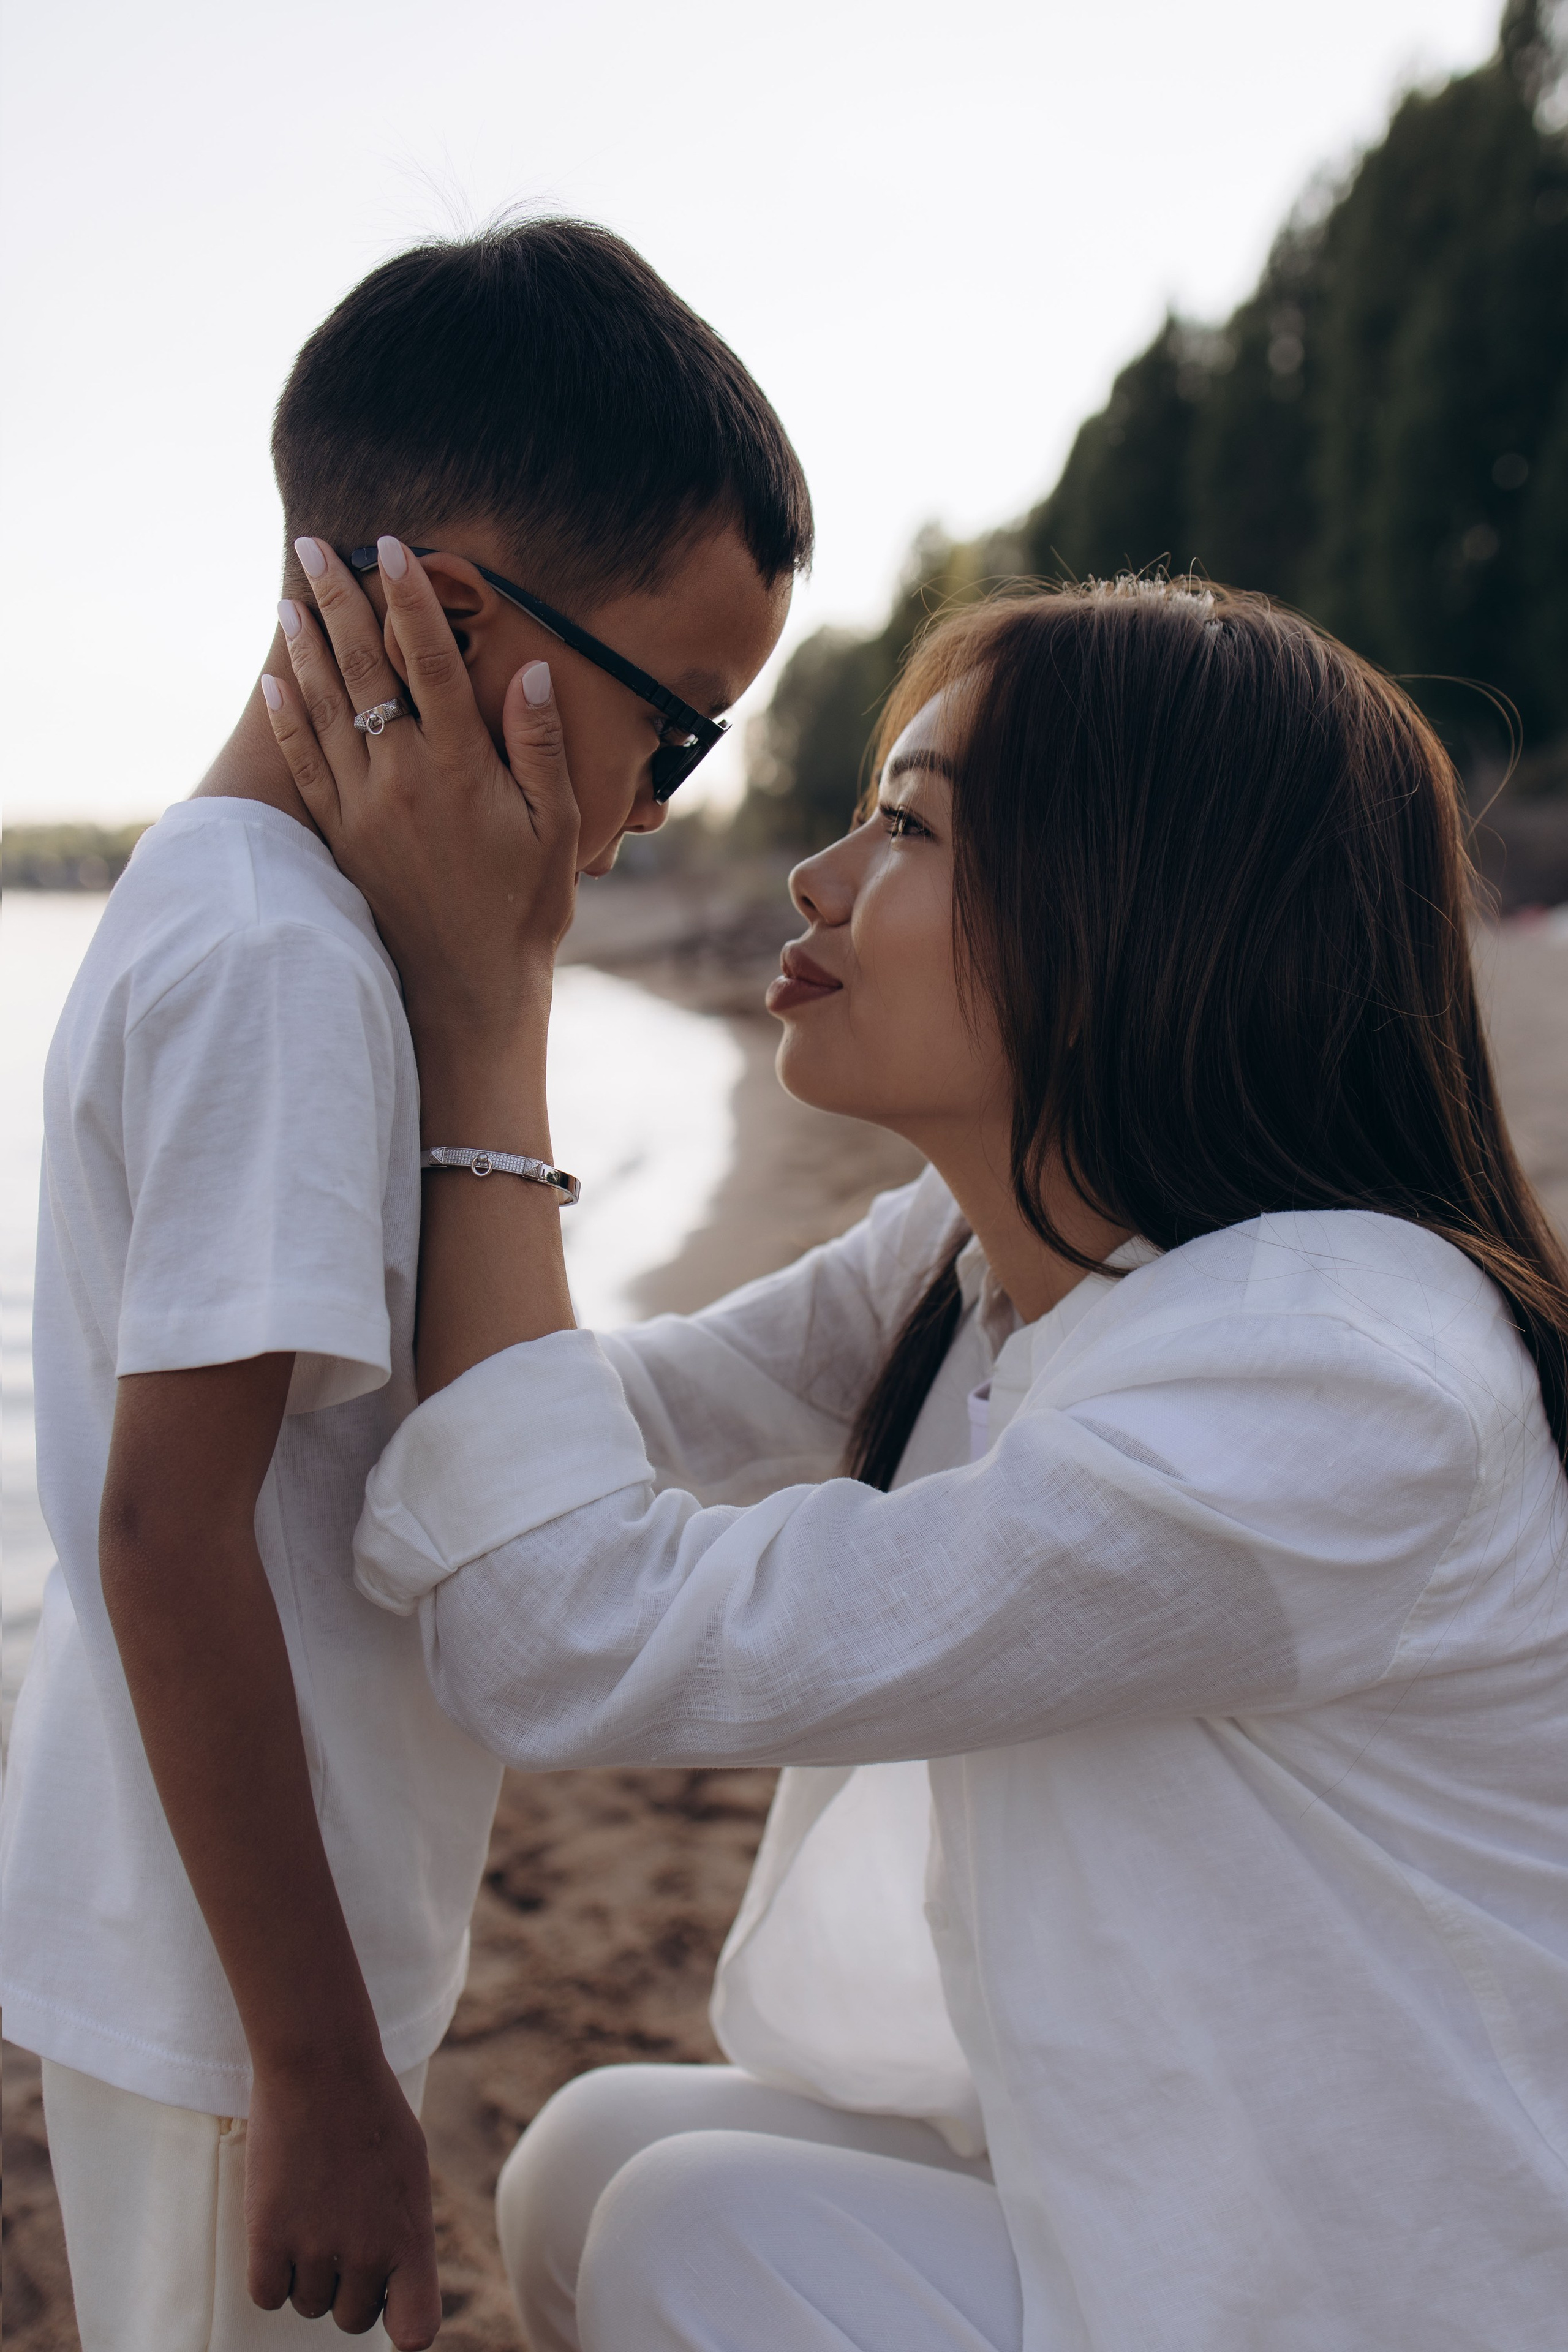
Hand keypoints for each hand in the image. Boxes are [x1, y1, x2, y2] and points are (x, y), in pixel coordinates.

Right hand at [246, 2052, 440, 2344]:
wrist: (323, 2065)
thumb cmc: (372, 2112)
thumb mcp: (409, 2173)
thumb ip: (403, 2232)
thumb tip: (393, 2282)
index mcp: (412, 2239)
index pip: (416, 2330)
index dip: (400, 2325)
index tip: (388, 2305)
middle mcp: (368, 2256)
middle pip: (351, 2317)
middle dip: (344, 2285)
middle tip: (339, 2229)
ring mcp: (317, 2250)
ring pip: (307, 2304)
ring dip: (306, 2273)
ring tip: (312, 2211)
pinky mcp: (269, 2239)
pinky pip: (267, 2295)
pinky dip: (271, 2272)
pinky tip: (279, 2228)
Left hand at [262, 536, 579, 1056]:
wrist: (469, 988)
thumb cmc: (525, 906)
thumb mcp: (556, 826)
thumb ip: (541, 746)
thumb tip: (530, 670)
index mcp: (460, 769)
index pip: (426, 663)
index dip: (408, 600)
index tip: (391, 548)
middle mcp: (402, 780)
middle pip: (362, 671)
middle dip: (338, 601)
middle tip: (314, 547)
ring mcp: (363, 809)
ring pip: (324, 710)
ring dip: (303, 648)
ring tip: (288, 597)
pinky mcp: (341, 838)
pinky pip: (305, 766)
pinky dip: (287, 719)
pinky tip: (274, 682)